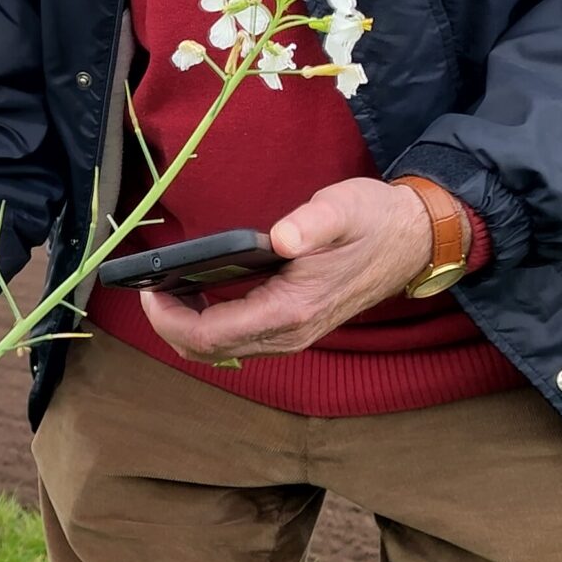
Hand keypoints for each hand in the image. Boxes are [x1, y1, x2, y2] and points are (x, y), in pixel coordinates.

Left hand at [140, 178, 432, 363]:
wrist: (412, 240)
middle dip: (169, 326)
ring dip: (186, 327)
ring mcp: (290, 335)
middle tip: (149, 290)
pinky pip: (237, 339)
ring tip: (166, 289)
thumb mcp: (342, 209)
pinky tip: (196, 292)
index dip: (171, 318)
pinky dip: (206, 325)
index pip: (213, 335)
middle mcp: (289, 333)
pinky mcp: (291, 327)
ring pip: (221, 351)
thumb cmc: (374, 222)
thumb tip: (282, 237)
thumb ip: (311, 223)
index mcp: (292, 310)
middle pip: (209, 351)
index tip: (149, 291)